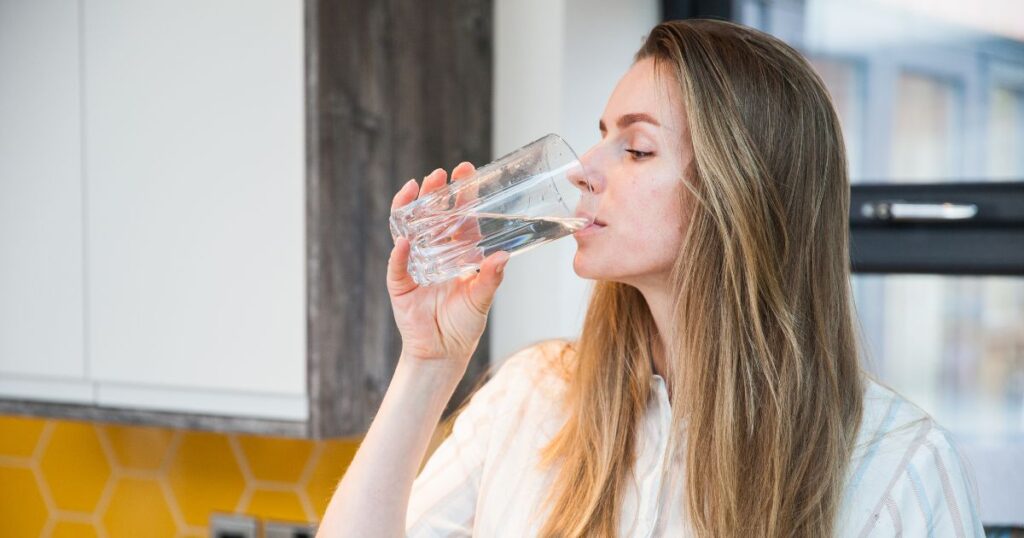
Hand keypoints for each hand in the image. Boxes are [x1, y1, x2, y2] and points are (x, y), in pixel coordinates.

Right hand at [387, 162, 510, 370]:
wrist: (443, 353)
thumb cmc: (464, 324)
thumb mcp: (482, 299)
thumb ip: (491, 277)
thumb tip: (504, 255)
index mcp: (458, 253)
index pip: (460, 216)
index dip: (462, 194)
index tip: (466, 172)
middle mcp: (435, 253)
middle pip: (432, 216)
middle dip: (435, 193)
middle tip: (440, 174)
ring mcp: (414, 265)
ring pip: (409, 230)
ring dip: (411, 209)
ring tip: (416, 189)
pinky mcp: (400, 284)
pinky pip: (397, 265)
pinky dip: (398, 254)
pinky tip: (403, 241)